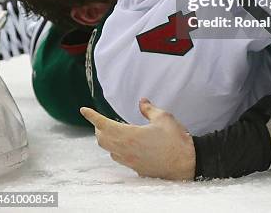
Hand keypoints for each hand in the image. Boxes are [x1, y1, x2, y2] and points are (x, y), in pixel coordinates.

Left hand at [80, 99, 195, 180]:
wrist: (186, 164)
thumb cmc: (175, 139)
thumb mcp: (163, 117)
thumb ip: (149, 109)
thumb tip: (141, 101)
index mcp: (129, 135)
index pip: (103, 124)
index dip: (92, 116)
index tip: (84, 110)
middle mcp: (126, 150)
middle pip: (102, 139)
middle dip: (98, 128)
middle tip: (100, 120)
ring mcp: (130, 162)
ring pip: (109, 150)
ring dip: (106, 139)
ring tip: (111, 131)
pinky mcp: (137, 169)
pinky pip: (120, 158)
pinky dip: (116, 149)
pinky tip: (125, 144)